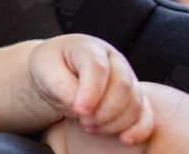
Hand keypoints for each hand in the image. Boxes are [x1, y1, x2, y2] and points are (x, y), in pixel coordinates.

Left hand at [28, 34, 153, 146]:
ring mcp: (127, 78)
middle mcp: (114, 61)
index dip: (91, 90)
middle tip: (84, 121)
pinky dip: (139, 129)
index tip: (80, 110)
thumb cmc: (50, 67)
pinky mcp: (133, 98)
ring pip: (135, 102)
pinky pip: (145, 114)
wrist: (55, 73)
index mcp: (89, 48)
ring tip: (90, 127)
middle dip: (104, 109)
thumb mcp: (44, 70)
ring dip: (115, 121)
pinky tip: (126, 140)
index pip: (97, 67)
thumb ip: (61, 86)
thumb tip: (80, 107)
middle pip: (122, 85)